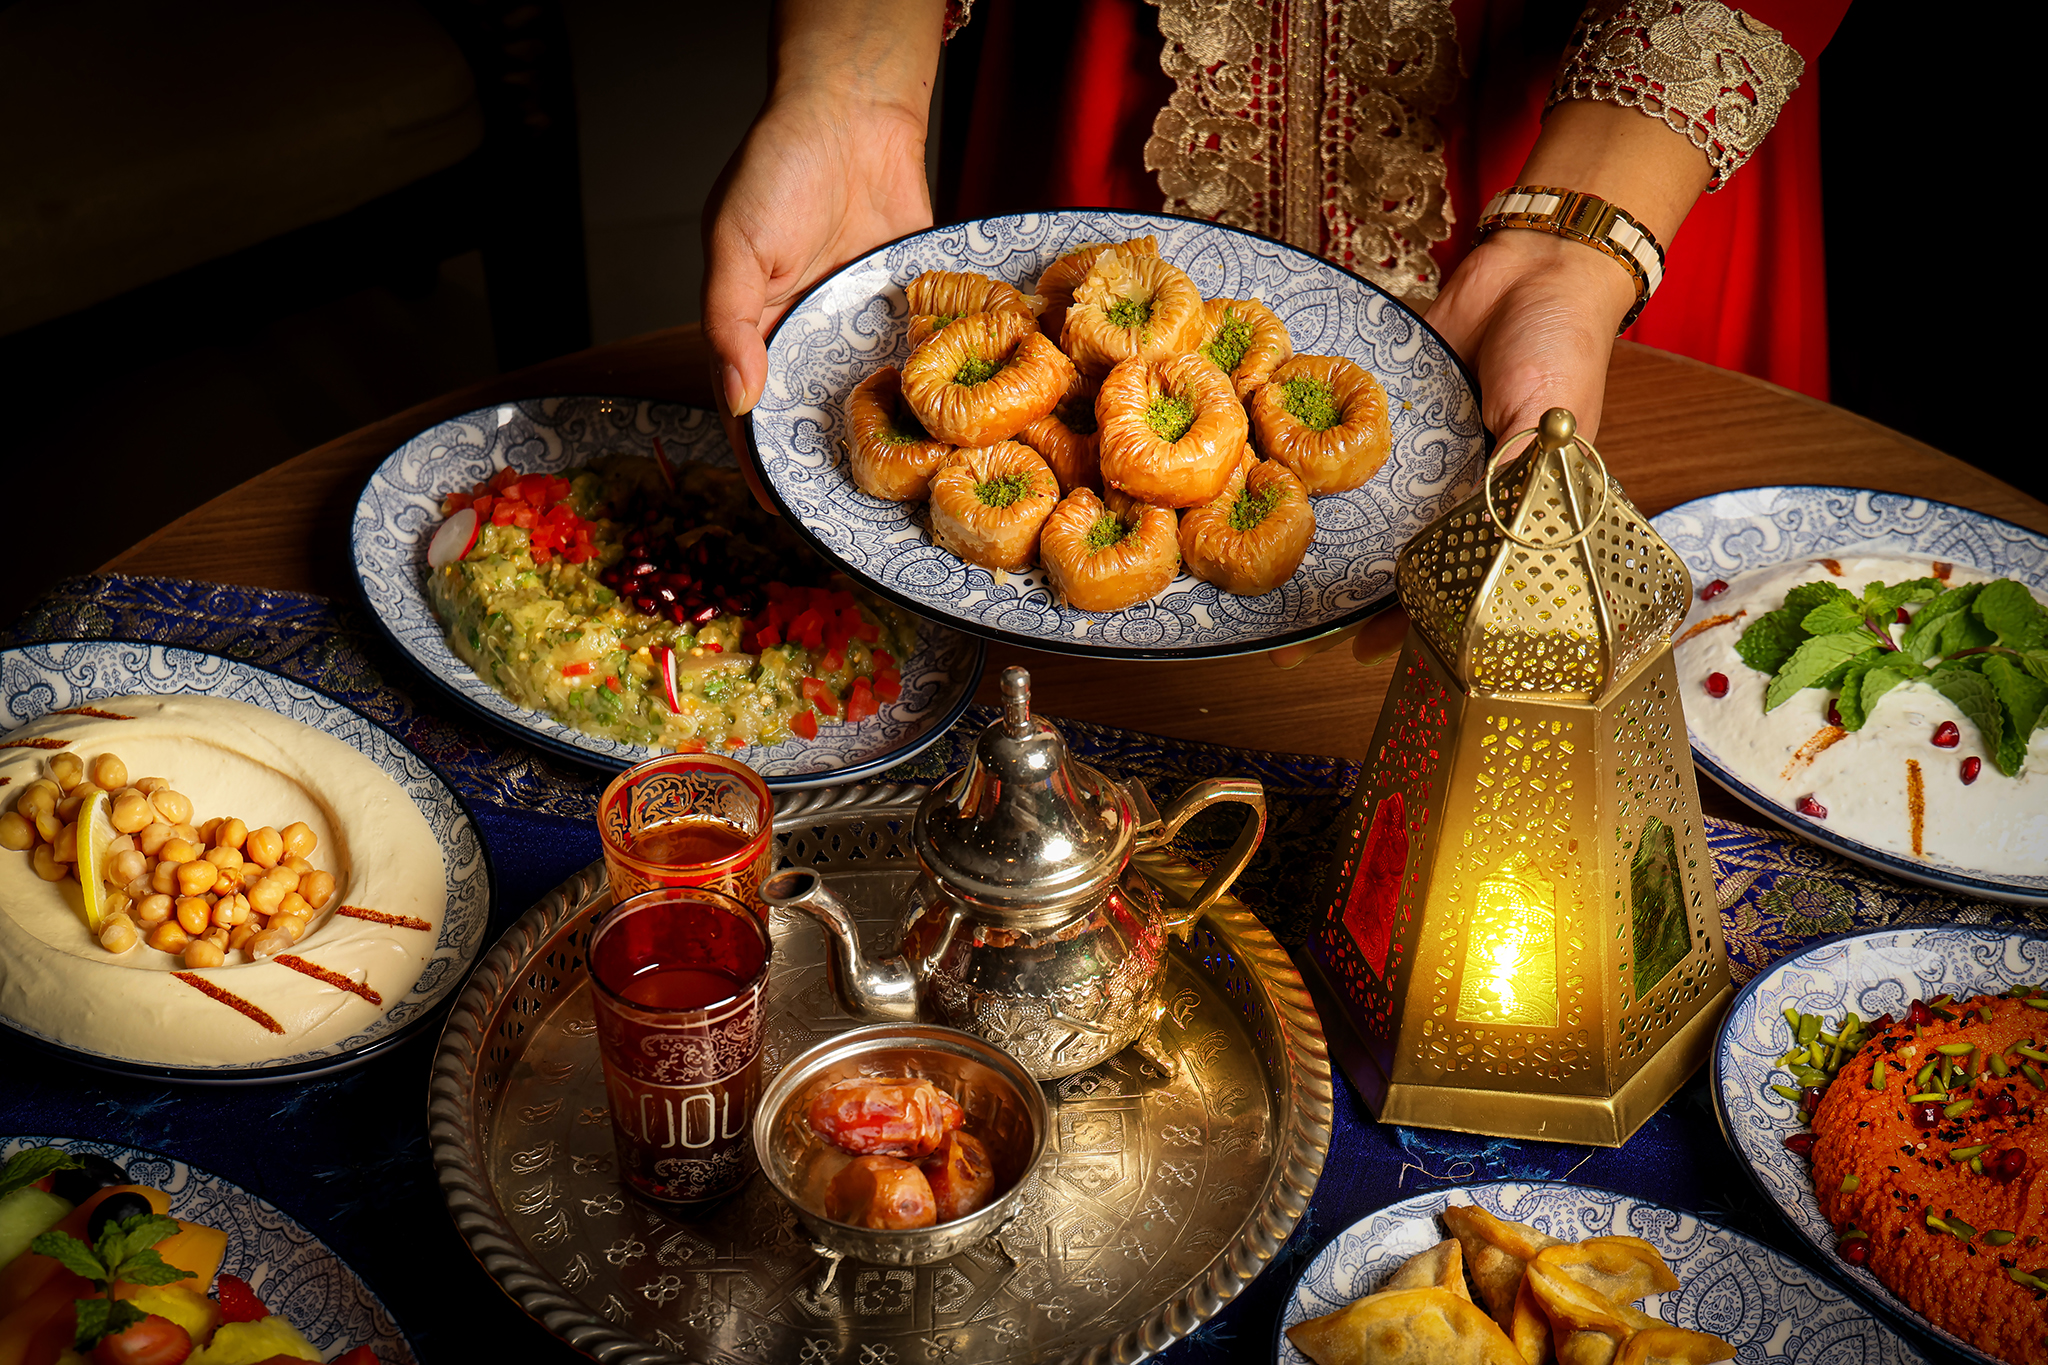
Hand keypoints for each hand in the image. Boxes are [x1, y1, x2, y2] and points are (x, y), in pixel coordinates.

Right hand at [701, 87, 933, 504]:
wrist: (851, 112)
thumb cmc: (779, 169)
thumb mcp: (736, 244)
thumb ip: (729, 323)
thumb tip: (739, 401)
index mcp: (756, 335)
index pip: (756, 420)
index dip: (770, 467)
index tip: (793, 514)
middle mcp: (811, 343)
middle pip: (822, 422)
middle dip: (842, 467)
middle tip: (869, 517)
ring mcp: (863, 331)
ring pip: (878, 402)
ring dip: (897, 440)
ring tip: (922, 488)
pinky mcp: (912, 312)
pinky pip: (925, 361)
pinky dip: (940, 392)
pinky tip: (963, 429)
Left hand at [1269, 234, 1631, 671]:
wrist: (1535, 265)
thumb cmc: (1562, 343)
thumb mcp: (1551, 410)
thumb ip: (1522, 462)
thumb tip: (1494, 516)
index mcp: (1495, 507)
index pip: (1444, 579)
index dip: (1403, 617)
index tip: (1354, 651)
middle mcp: (1443, 487)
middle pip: (1383, 555)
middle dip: (1334, 593)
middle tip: (1279, 633)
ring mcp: (1406, 452)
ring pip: (1350, 506)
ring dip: (1307, 536)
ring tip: (1251, 573)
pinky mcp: (1374, 407)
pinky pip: (1332, 438)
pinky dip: (1299, 457)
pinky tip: (1256, 481)